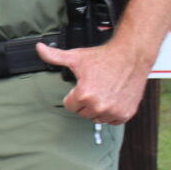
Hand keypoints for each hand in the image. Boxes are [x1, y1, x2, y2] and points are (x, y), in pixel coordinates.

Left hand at [35, 36, 151, 125]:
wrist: (131, 56)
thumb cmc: (104, 57)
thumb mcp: (76, 57)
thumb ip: (54, 56)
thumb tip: (39, 48)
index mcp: (84, 95)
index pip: (70, 106)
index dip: (74, 96)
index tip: (81, 88)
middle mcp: (99, 105)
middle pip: (83, 113)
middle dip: (85, 103)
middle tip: (93, 89)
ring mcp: (114, 111)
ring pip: (98, 118)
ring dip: (98, 109)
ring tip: (103, 93)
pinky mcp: (126, 113)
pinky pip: (113, 121)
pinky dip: (112, 113)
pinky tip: (112, 100)